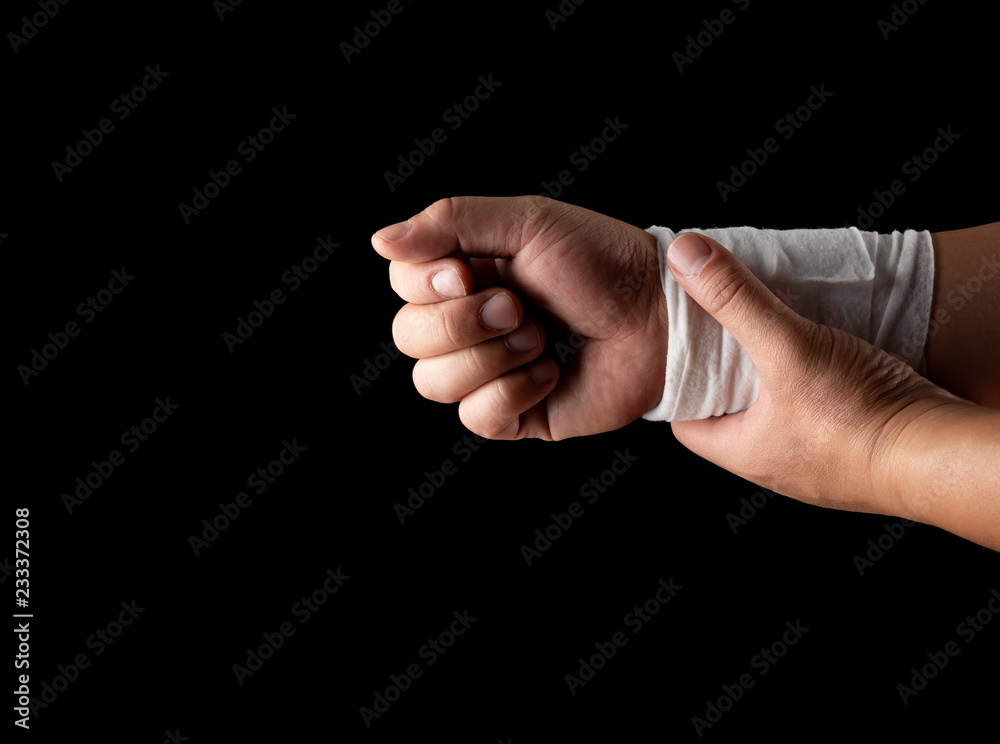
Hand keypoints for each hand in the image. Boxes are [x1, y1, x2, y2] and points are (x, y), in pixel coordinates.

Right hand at [372, 196, 667, 440]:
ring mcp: (487, 371)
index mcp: (464, 274)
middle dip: (465, 323)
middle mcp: (467, 324)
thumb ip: (450, 221)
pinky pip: (475, 418)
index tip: (470, 273)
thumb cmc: (600, 262)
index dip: (427, 285)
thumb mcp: (527, 221)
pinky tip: (549, 373)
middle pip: (408, 338)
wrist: (657, 317)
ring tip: (541, 338)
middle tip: (519, 307)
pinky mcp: (512, 413)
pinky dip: (513, 392)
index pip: (402, 285)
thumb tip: (380, 241)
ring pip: (434, 382)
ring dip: (493, 358)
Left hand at [665, 231, 970, 516]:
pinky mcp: (858, 456)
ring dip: (777, 383)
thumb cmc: (860, 416)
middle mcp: (778, 467)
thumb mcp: (786, 345)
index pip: (688, 425)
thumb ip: (735, 299)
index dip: (682, 387)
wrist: (939, 454)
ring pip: (780, 419)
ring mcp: (819, 466)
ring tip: (778, 341)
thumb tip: (684, 255)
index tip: (686, 351)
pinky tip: (831, 361)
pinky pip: (824, 420)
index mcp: (745, 452)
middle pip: (733, 419)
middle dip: (728, 380)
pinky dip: (819, 390)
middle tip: (728, 337)